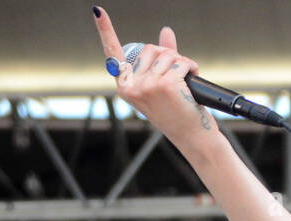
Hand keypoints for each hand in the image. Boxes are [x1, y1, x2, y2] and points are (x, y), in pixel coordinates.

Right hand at [92, 9, 210, 146]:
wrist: (193, 138)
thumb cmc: (177, 114)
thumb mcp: (161, 86)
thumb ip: (161, 58)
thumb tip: (166, 31)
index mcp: (125, 87)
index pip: (112, 54)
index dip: (105, 30)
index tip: (97, 11)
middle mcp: (132, 86)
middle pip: (150, 48)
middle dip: (168, 56)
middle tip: (177, 74)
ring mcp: (148, 85)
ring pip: (167, 54)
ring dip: (182, 62)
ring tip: (186, 80)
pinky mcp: (166, 85)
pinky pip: (180, 61)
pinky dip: (190, 66)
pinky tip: (193, 77)